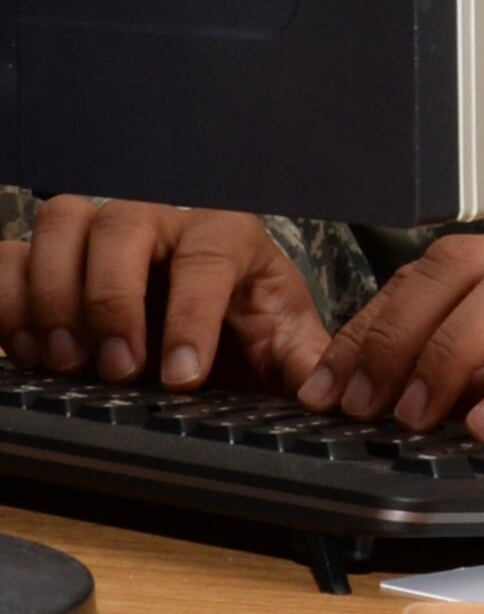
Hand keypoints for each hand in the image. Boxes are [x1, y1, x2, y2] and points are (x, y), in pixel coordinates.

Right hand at [0, 196, 328, 394]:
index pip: (206, 254)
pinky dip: (8, 298)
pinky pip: (11, 255)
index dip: (191, 313)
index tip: (183, 375)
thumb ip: (304, 362)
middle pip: (123, 222)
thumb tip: (322, 393)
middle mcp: (161, 222)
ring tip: (67, 361)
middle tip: (119, 370)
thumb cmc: (249, 327)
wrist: (214, 327)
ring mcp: (101, 235)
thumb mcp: (287, 343)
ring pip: (62, 221)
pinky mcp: (52, 262)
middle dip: (114, 298)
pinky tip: (28, 351)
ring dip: (55, 292)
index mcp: (227, 235)